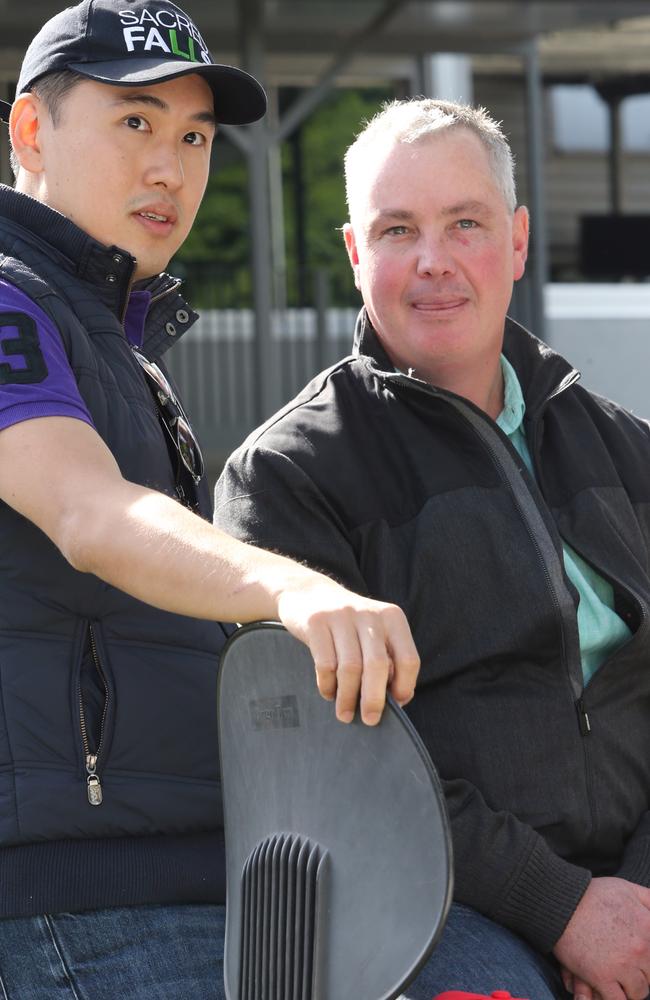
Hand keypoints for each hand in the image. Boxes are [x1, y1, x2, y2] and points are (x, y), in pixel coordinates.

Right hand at [276, 577, 419, 725]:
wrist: (308, 593)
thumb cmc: (348, 625)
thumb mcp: (373, 633)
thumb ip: (387, 659)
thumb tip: (397, 698)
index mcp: (392, 617)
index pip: (408, 658)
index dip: (404, 686)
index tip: (396, 704)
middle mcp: (369, 614)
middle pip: (378, 665)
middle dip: (374, 699)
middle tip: (370, 720)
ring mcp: (341, 616)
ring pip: (350, 667)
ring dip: (347, 697)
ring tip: (345, 714)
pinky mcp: (316, 622)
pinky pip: (325, 663)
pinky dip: (328, 685)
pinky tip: (329, 693)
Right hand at [553, 876, 649, 999]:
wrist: (560, 902)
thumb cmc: (592, 893)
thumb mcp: (626, 888)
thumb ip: (649, 899)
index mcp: (648, 927)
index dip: (647, 959)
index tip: (639, 959)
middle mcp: (641, 949)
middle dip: (640, 973)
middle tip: (626, 968)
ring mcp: (622, 965)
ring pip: (638, 992)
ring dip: (629, 988)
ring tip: (618, 980)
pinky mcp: (601, 978)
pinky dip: (614, 997)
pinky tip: (607, 989)